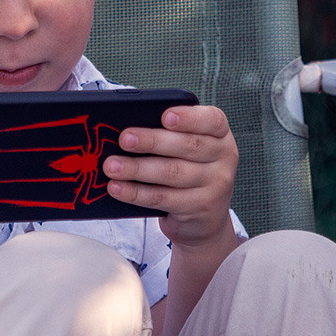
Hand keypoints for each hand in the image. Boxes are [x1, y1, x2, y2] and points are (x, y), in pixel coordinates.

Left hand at [105, 104, 237, 247]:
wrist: (205, 219)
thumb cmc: (189, 172)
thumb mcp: (187, 149)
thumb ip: (168, 135)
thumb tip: (128, 129)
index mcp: (220, 135)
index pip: (212, 120)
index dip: (189, 117)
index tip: (165, 116)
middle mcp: (223, 158)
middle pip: (188, 146)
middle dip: (152, 141)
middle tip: (124, 139)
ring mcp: (214, 185)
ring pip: (172, 173)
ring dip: (138, 169)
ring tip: (112, 166)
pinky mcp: (199, 208)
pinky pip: (163, 198)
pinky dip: (136, 192)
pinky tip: (117, 187)